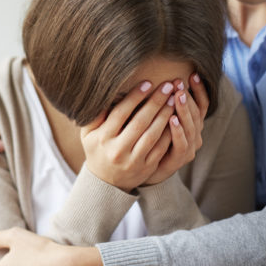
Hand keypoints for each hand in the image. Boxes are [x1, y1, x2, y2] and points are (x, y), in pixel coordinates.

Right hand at [80, 73, 208, 190]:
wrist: (105, 182)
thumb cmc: (97, 149)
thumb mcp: (88, 133)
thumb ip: (95, 115)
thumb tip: (107, 93)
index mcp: (102, 138)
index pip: (121, 113)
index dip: (135, 97)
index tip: (148, 83)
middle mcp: (118, 150)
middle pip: (140, 122)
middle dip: (155, 102)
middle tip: (168, 86)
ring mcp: (133, 160)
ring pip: (153, 134)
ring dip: (165, 115)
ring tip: (174, 99)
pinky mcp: (147, 167)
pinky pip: (161, 147)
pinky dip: (170, 132)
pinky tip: (177, 118)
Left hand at [144, 73, 208, 184]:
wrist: (143, 169)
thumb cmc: (149, 139)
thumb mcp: (157, 118)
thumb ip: (161, 102)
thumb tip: (157, 78)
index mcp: (191, 123)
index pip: (201, 104)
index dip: (199, 90)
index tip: (193, 74)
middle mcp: (194, 134)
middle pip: (196, 113)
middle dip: (188, 96)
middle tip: (180, 82)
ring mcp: (189, 147)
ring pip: (191, 126)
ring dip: (184, 110)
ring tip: (178, 95)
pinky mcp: (180, 158)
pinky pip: (181, 143)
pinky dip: (178, 131)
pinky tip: (172, 119)